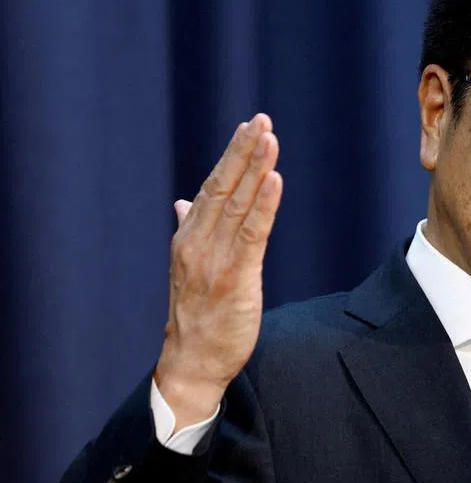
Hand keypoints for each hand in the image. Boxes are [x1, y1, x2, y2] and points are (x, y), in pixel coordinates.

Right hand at [154, 114, 282, 428]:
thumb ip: (191, 230)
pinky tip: (274, 180)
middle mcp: (198, 242)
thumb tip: (184, 201)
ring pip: (237, 204)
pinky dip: (263, 205)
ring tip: (269, 138)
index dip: (231, 158)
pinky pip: (251, 234)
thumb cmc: (197, 316)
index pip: (212, 188)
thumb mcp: (190, 268)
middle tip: (260, 120)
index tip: (249, 128)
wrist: (191, 363)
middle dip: (242, 152)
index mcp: (189, 238)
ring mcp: (214, 259)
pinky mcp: (235, 277)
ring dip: (254, 168)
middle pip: (223, 187)